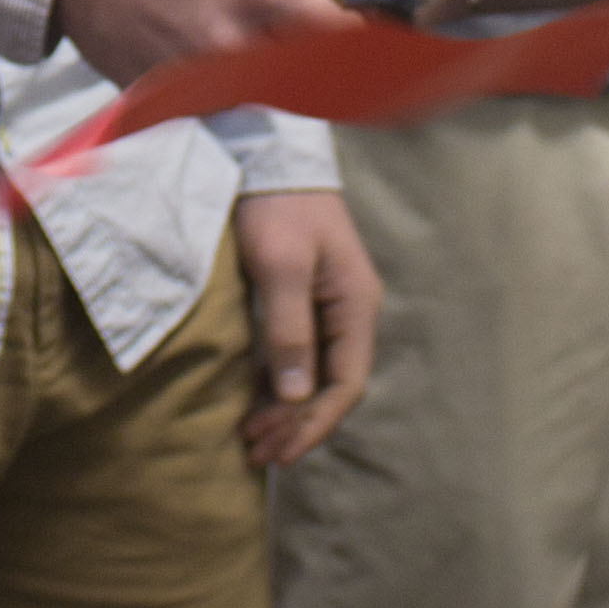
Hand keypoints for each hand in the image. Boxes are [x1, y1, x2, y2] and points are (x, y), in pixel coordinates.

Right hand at [48, 0, 359, 87]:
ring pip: (273, 89)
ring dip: (282, 64)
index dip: (372, 31)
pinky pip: (226, 96)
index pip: (348, 36)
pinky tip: (207, 32)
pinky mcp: (173, 99)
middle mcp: (235, 46)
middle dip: (332, 52)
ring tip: (246, 18)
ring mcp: (202, 80)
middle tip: (328, 22)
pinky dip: (234, 73)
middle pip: (319, 73)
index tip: (381, 24)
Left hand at [234, 189, 380, 467]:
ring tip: (253, 440)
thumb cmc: (276, 207)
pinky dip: (280, 386)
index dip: (313, 423)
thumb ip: (290, 328)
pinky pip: (301, 356)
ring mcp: (329, 306)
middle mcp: (350, 312)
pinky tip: (256, 403)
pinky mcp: (305, 300)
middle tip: (256, 452)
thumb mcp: (281, 266)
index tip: (278, 449)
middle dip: (297, 425)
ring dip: (287, 411)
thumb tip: (295, 395)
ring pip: (316, 375)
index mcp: (356, 305)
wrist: (266, 154)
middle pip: (332, 386)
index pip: (345, 384)